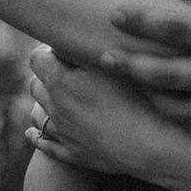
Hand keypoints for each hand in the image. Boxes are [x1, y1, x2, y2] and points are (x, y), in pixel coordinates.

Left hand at [28, 45, 190, 182]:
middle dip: (47, 74)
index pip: (37, 58)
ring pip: (37, 114)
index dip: (48, 50)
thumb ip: (87, 48)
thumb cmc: (142, 99)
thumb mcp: (115, 63)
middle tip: (68, 68)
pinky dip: (38, 135)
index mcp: (62, 82)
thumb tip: (69, 36)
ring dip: (44, 102)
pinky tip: (36, 132)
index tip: (66, 47)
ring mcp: (63, 134)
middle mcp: (56, 108)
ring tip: (62, 95)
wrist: (156, 148)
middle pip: (35, 84)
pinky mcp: (72, 155)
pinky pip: (44, 144)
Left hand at [100, 0, 190, 142]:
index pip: (182, 27)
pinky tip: (169, 108)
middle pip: (169, 74)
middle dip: (130, 66)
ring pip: (182, 109)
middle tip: (101, 59)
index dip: (143, 20)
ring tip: (132, 85)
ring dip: (150, 97)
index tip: (115, 14)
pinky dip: (183, 119)